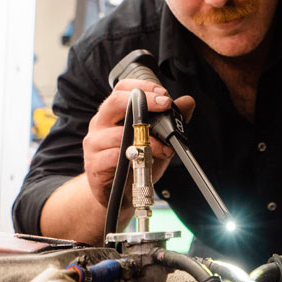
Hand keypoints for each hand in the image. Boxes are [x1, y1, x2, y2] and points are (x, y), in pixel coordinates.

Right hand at [81, 79, 194, 206]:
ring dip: (148, 141)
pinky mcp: (94, 164)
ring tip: (164, 149)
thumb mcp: (156, 140)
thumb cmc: (135, 162)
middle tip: (165, 106)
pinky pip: (114, 156)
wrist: (118, 194)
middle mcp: (100, 124)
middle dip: (145, 102)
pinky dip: (133, 158)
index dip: (143, 87)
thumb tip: (188, 101)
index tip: (164, 94)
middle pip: (116, 102)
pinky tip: (144, 162)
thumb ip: (170, 121)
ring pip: (119, 133)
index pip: (122, 89)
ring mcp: (95, 144)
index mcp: (113, 114)